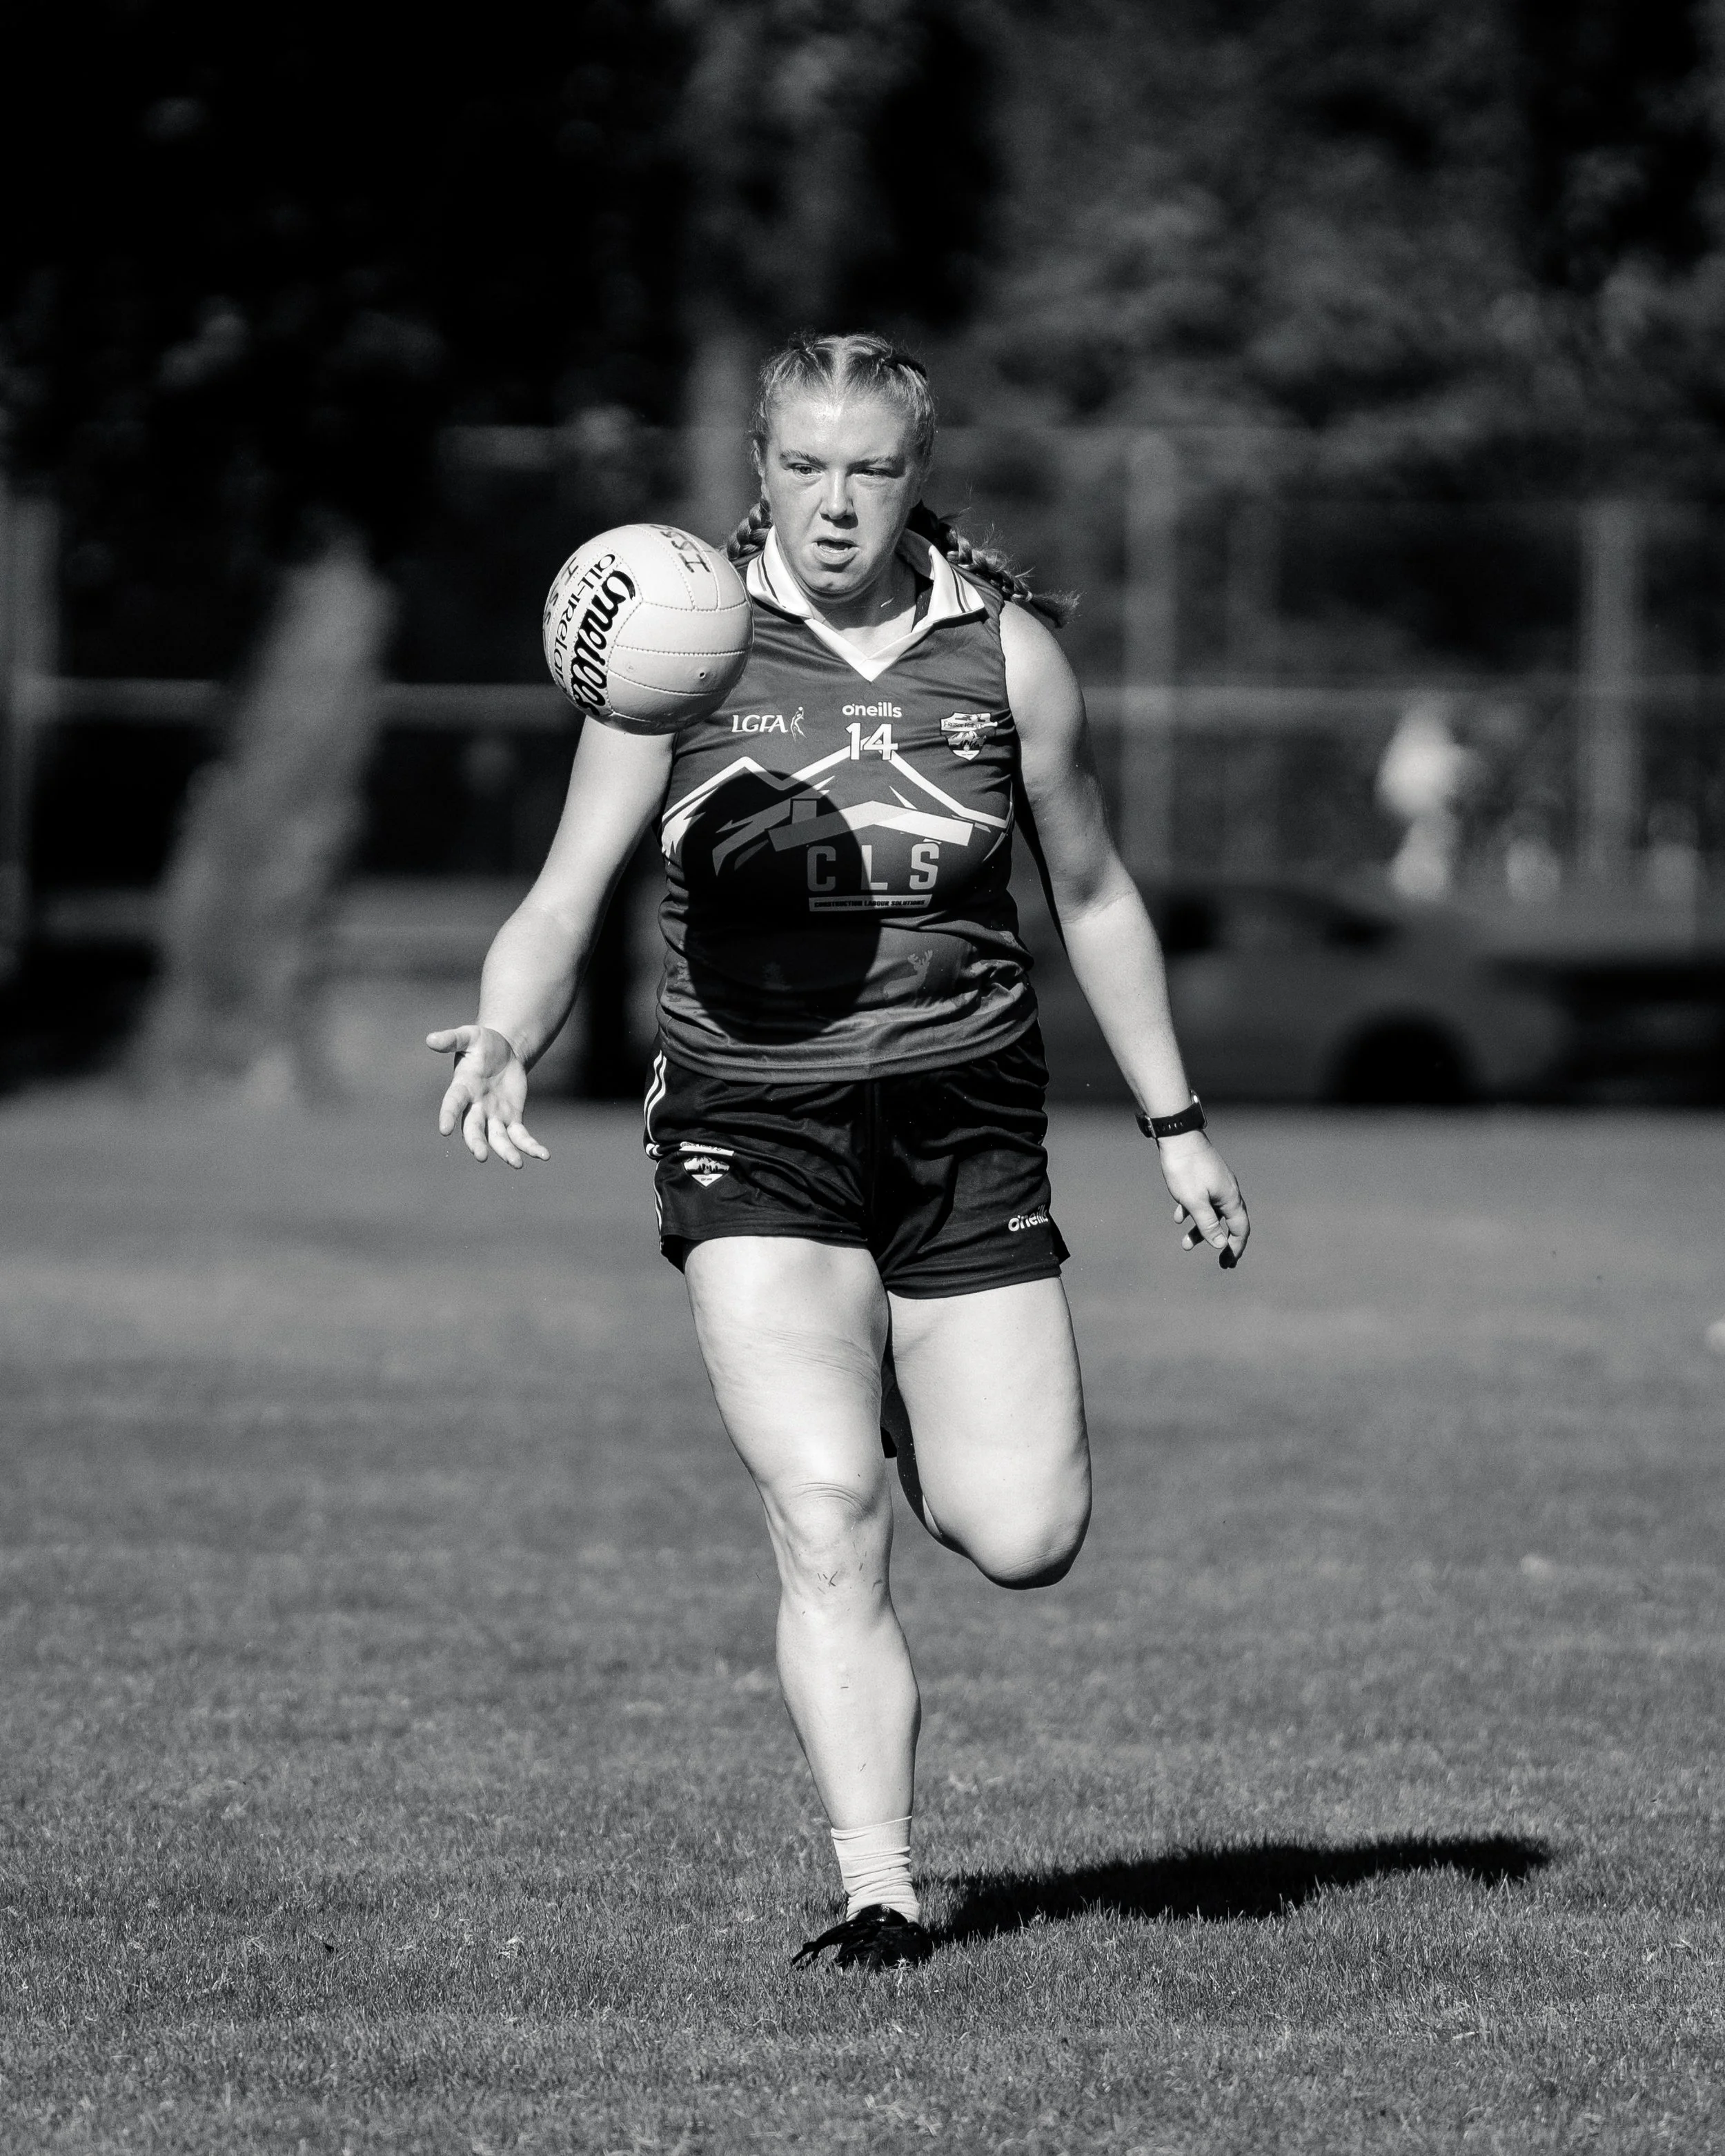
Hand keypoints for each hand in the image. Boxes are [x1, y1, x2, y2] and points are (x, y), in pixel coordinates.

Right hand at [425, 1023, 549, 1168]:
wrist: (504, 1050)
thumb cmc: (482, 1043)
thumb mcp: (469, 1036)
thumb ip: (451, 1039)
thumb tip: (430, 1039)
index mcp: (462, 1087)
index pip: (452, 1103)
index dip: (447, 1115)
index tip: (443, 1130)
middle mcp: (475, 1106)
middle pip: (473, 1129)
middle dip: (476, 1142)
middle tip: (480, 1156)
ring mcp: (493, 1115)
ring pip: (497, 1138)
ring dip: (506, 1152)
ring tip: (516, 1163)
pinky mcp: (512, 1118)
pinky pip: (520, 1136)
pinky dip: (530, 1146)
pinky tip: (543, 1155)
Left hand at [1157, 1130, 1248, 1267]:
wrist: (1177, 1136)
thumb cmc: (1186, 1169)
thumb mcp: (1195, 1202)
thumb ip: (1208, 1224)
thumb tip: (1220, 1245)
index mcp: (1230, 1198)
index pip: (1240, 1228)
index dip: (1235, 1247)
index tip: (1228, 1262)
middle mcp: (1227, 1191)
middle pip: (1229, 1222)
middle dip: (1222, 1242)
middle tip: (1221, 1263)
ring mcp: (1216, 1183)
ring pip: (1212, 1212)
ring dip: (1201, 1229)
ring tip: (1185, 1244)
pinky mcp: (1203, 1177)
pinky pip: (1201, 1200)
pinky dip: (1192, 1212)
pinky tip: (1178, 1217)